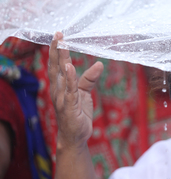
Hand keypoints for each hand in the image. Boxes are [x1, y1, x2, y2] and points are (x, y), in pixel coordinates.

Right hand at [48, 32, 103, 148]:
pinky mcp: (69, 108)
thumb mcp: (84, 94)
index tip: (60, 36)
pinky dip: (69, 79)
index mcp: (61, 87)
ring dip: (61, 60)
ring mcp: (62, 99)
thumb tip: (99, 64)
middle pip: (56, 67)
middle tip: (58, 34)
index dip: (58, 51)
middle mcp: (58, 91)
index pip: (58, 65)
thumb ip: (89, 79)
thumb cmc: (78, 114)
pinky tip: (69, 67)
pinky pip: (70, 91)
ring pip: (61, 76)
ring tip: (62, 45)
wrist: (76, 136)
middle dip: (56, 50)